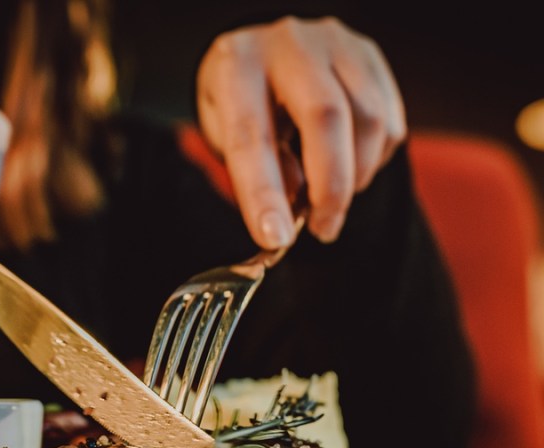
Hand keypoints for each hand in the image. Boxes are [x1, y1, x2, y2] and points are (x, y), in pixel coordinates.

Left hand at [196, 16, 405, 246]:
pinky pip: (389, 119)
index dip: (264, 194)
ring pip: (368, 119)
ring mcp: (335, 44)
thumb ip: (252, 168)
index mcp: (237, 65)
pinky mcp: (369, 56)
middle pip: (325, 117)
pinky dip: (375, 158)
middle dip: (329, 188)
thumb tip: (288, 209)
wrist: (264, 54)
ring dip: (355, 176)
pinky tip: (349, 166)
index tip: (275, 238)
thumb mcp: (224, 133)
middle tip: (322, 228)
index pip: (251, 136)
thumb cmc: (239, 101)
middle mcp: (288, 43)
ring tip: (331, 199)